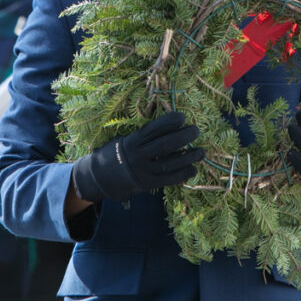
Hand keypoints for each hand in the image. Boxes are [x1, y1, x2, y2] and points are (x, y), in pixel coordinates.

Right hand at [71, 111, 203, 202]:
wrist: (99, 177)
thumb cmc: (115, 153)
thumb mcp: (123, 140)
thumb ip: (142, 136)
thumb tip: (168, 125)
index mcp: (131, 141)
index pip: (153, 129)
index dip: (169, 122)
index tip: (183, 116)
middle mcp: (137, 156)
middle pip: (165, 145)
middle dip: (183, 137)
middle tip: (196, 131)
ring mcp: (143, 171)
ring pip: (170, 163)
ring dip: (188, 157)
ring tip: (201, 152)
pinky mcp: (147, 184)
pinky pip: (168, 179)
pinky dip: (183, 174)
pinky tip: (193, 169)